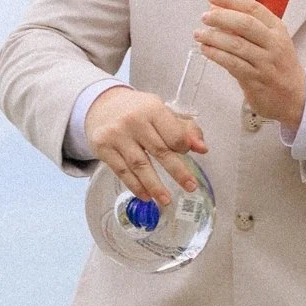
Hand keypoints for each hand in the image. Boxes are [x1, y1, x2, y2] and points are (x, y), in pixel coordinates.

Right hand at [85, 85, 207, 203]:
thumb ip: (185, 129)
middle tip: (190, 187)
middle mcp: (133, 120)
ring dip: (155, 186)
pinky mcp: (102, 147)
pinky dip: (135, 186)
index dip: (184, 148)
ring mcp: (116, 134)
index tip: (187, 154)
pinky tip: (146, 195)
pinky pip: (122, 171)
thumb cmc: (138, 111)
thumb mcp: (161, 112)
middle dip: (177, 172)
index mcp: (152, 108)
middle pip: (159, 151)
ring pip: (140, 165)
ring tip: (166, 200)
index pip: (174, 135)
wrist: (102, 105)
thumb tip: (203, 149)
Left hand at [193, 0, 305, 132]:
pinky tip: (206, 50)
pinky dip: (217, 55)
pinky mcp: (256, 80)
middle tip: (205, 17)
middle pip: (245, 24)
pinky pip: (233, 64)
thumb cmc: (279, 64)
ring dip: (214, 38)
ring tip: (199, 34)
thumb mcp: (270, 39)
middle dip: (221, 18)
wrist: (296, 96)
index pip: (253, 8)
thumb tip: (216, 9)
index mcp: (277, 28)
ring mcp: (265, 62)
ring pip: (237, 45)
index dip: (230, 0)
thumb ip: (246, 26)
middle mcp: (273, 43)